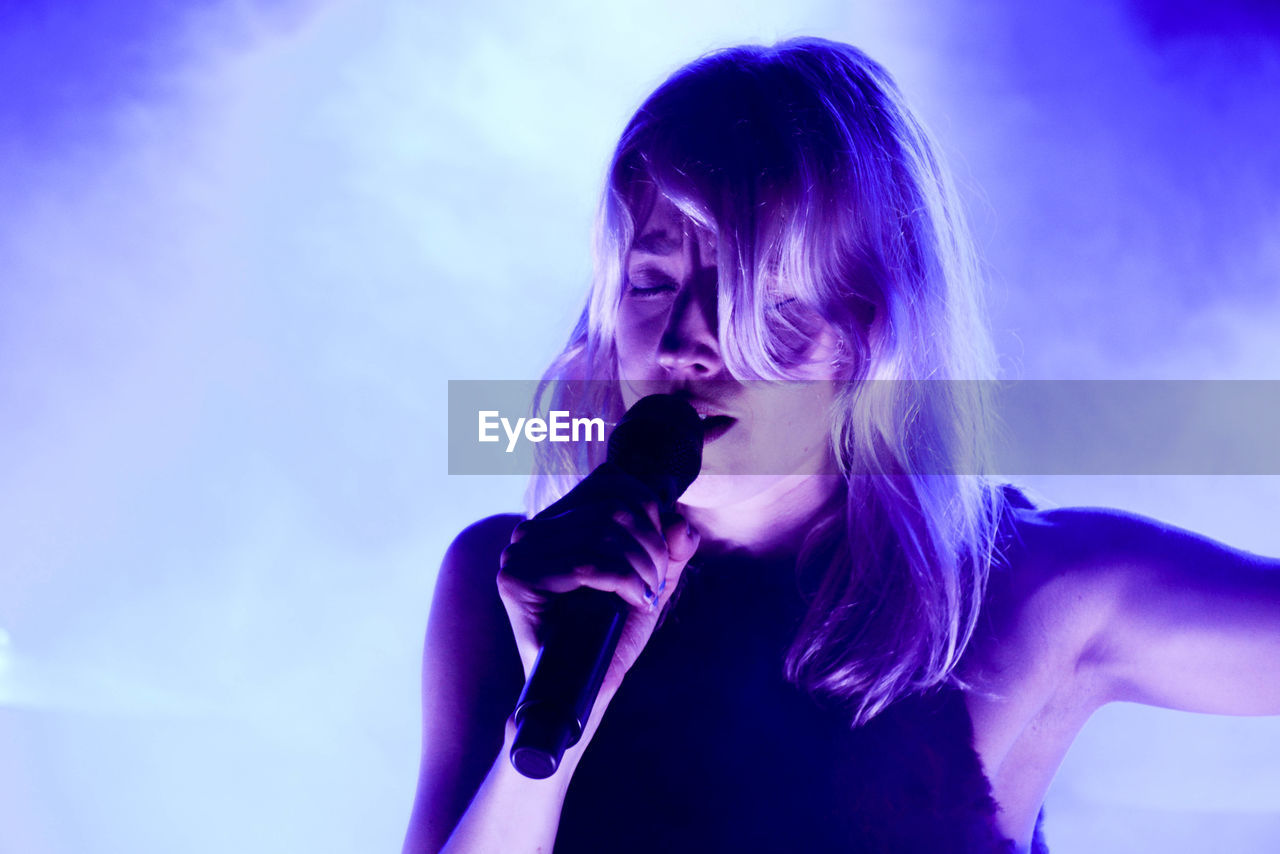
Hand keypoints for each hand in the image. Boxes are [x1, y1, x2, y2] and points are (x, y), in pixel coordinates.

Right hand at [496, 464, 700, 700]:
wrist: (583, 689)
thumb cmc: (612, 634)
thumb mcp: (650, 581)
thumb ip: (670, 550)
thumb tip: (681, 523)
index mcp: (557, 521)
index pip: (611, 482)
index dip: (649, 511)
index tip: (661, 554)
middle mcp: (531, 530)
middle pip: (613, 508)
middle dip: (650, 546)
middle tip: (655, 583)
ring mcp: (518, 553)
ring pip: (603, 533)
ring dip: (640, 566)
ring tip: (645, 595)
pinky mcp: (515, 579)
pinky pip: (587, 564)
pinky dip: (623, 581)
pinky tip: (634, 601)